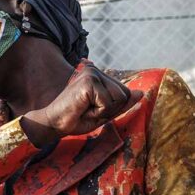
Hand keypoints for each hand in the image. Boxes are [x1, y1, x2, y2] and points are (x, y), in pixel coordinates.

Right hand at [20, 61, 143, 148]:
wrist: (53, 123)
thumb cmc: (76, 119)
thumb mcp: (104, 113)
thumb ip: (121, 103)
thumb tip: (141, 93)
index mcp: (98, 75)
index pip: (124, 93)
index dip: (112, 108)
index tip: (91, 110)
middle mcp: (95, 70)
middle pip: (124, 94)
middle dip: (110, 109)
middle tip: (88, 111)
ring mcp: (92, 73)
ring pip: (119, 98)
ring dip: (104, 111)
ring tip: (85, 109)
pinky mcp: (89, 81)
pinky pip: (108, 102)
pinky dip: (97, 111)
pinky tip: (82, 108)